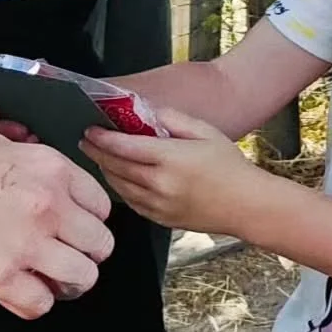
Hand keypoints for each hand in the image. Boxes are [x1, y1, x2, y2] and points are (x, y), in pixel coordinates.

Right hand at [0, 129, 114, 318]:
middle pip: (101, 246)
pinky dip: (31, 303)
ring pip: (83, 278)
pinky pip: (40, 305)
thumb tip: (52, 188)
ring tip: (44, 280)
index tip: (73, 229)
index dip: (88, 221)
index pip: (102, 207)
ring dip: (65, 283)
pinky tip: (14, 291)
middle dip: (84, 254)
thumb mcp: (2, 145)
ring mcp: (27, 243)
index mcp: (52, 170)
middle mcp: (49, 206)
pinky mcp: (0, 277)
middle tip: (62, 258)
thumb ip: (37, 170)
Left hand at [83, 106, 266, 233]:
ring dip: (104, 170)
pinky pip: (130, 202)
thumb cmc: (229, 166)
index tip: (90, 128)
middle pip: (115, 167)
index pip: (124, 147)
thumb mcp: (205, 131)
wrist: (247, 206)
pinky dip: (119, 188)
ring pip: (119, 186)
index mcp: (170, 159)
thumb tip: (146, 112)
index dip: (102, 137)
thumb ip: (173, 119)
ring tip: (97, 156)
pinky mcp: (160, 219)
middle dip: (96, 152)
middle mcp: (160, 184)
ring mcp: (159, 205)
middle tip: (85, 140)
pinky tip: (117, 177)